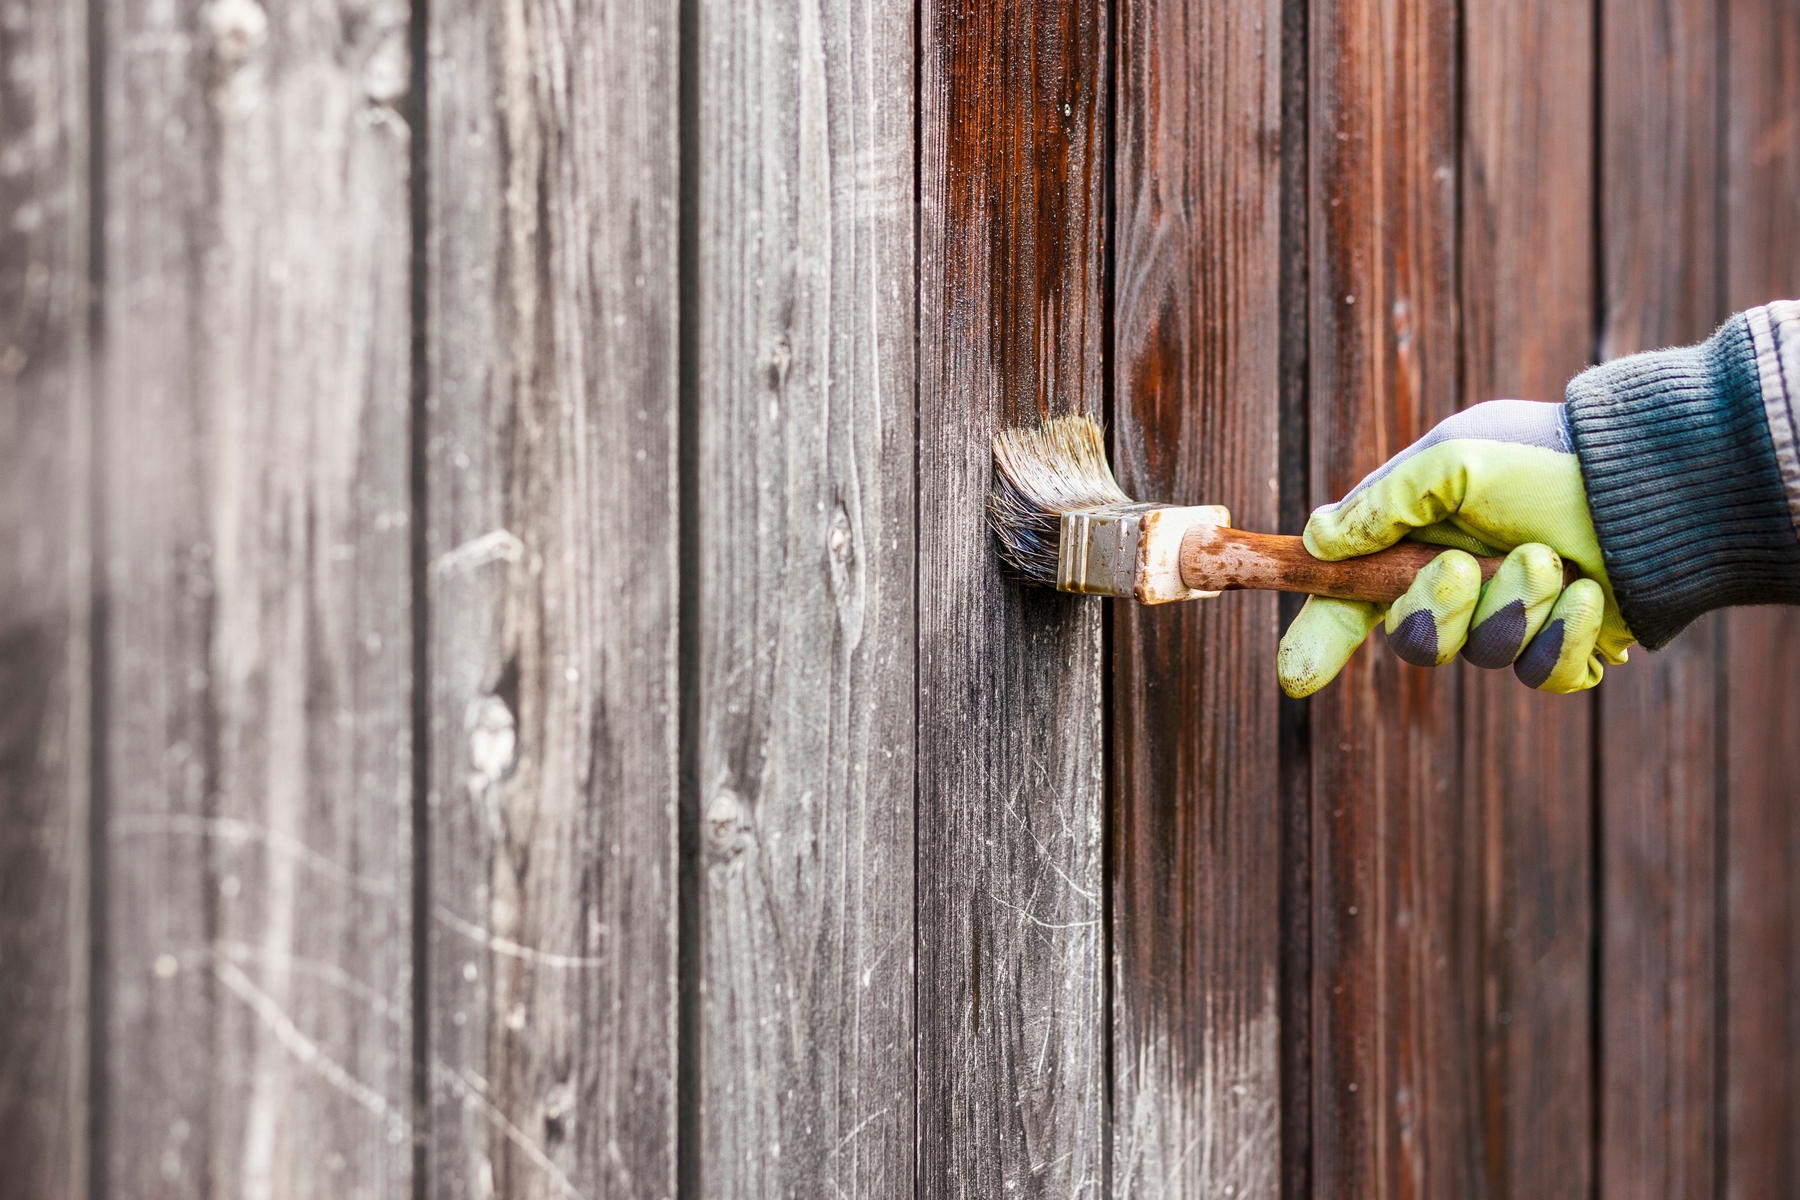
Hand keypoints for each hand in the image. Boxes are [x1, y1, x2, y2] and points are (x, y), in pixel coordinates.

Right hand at [1277, 400, 1634, 697]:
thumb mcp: (1452, 463)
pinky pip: (1543, 674)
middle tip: (1462, 566)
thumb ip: (1382, 506)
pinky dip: (1565, 635)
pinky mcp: (1570, 647)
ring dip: (1515, 605)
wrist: (1657, 479)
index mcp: (1419, 537)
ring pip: (1483, 657)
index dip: (1320, 637)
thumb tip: (1318, 541)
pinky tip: (1591, 595)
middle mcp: (1461, 582)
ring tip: (1552, 558)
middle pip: (1413, 640)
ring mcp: (1516, 619)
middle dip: (1435, 607)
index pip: (1352, 598)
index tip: (1295, 675)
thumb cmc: (1549, 459)